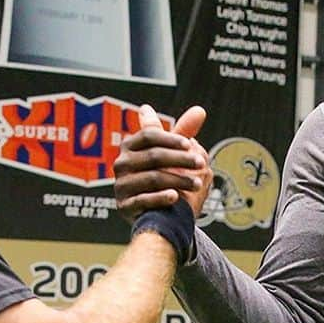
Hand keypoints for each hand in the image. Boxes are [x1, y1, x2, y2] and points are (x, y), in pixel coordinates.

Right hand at [114, 104, 212, 221]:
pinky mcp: (123, 206)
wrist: (154, 211)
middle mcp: (121, 163)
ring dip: (179, 180)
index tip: (189, 144)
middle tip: (202, 164)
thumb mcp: (170, 152)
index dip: (170, 138)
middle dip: (181, 159)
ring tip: (197, 184)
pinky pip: (142, 200)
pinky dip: (160, 198)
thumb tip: (200, 110)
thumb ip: (183, 132)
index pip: (149, 135)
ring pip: (152, 178)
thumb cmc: (163, 174)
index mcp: (130, 145)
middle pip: (154, 156)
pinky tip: (175, 197)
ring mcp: (121, 185)